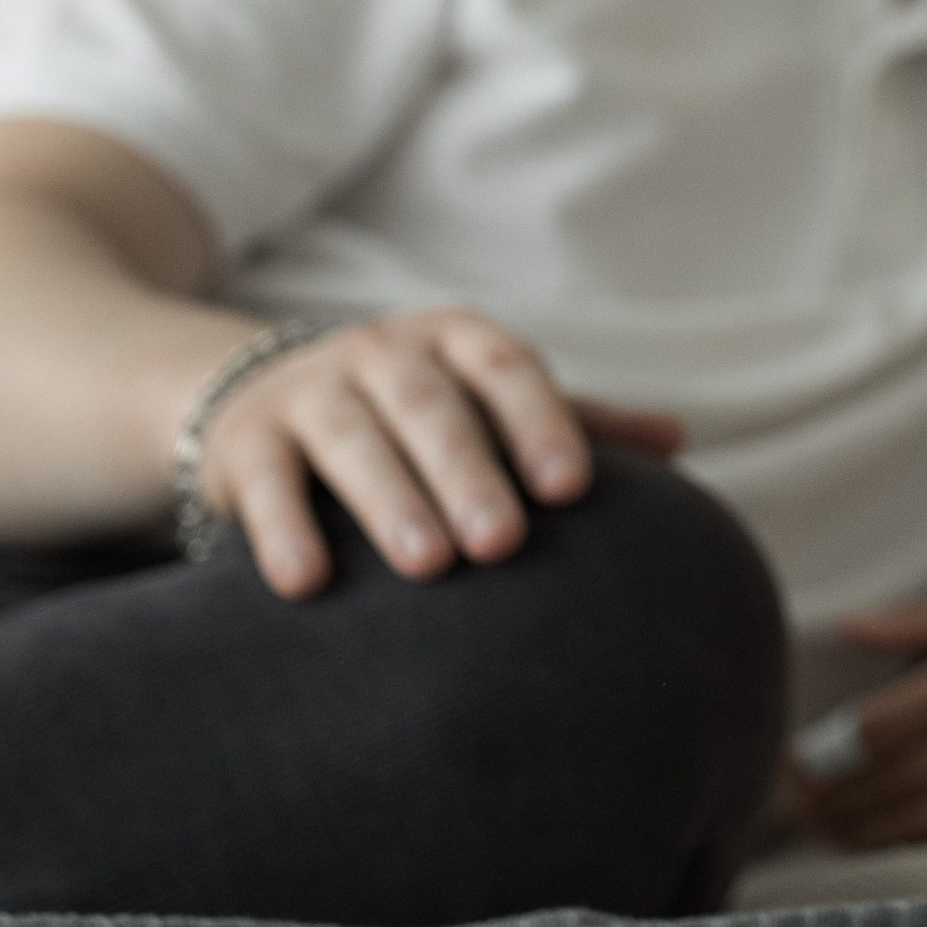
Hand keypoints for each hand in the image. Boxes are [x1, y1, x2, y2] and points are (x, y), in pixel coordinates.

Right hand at [189, 306, 685, 601]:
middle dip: (469, 473)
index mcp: (456, 342)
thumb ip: (577, 424)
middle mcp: (382, 355)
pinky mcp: (247, 446)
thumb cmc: (419, 416)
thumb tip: (679, 440)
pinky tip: (307, 584)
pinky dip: (282, 530)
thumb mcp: (489, 404)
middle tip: (503, 543)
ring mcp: (310, 394)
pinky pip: (267, 485)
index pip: (507, 370)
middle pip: (430, 409)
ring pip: (351, 440)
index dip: (542, 422)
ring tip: (429, 567)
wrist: (268, 400)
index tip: (573, 488)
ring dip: (389, 501)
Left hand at [785, 579, 926, 850]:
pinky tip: (856, 833)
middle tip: (782, 797)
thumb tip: (849, 629)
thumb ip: (914, 625)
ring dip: (849, 825)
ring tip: (808, 821)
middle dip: (827, 794)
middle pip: (885, 781)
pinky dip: (890, 837)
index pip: (880, 729)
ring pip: (907, 818)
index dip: (828, 752)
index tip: (789, 754)